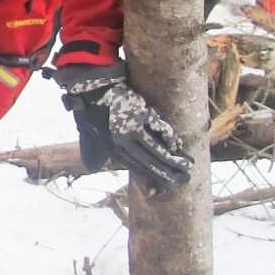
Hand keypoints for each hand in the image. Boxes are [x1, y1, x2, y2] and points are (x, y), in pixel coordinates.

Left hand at [52, 61, 191, 188]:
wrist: (91, 89)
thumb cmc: (90, 113)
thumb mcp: (87, 138)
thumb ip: (93, 154)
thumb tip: (93, 168)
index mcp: (113, 148)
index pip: (137, 168)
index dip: (154, 178)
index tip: (168, 185)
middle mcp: (123, 141)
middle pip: (150, 162)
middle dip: (168, 173)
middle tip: (185, 179)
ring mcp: (133, 127)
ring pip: (157, 149)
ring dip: (173, 159)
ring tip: (187, 166)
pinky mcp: (141, 112)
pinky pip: (160, 128)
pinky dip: (170, 137)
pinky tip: (177, 145)